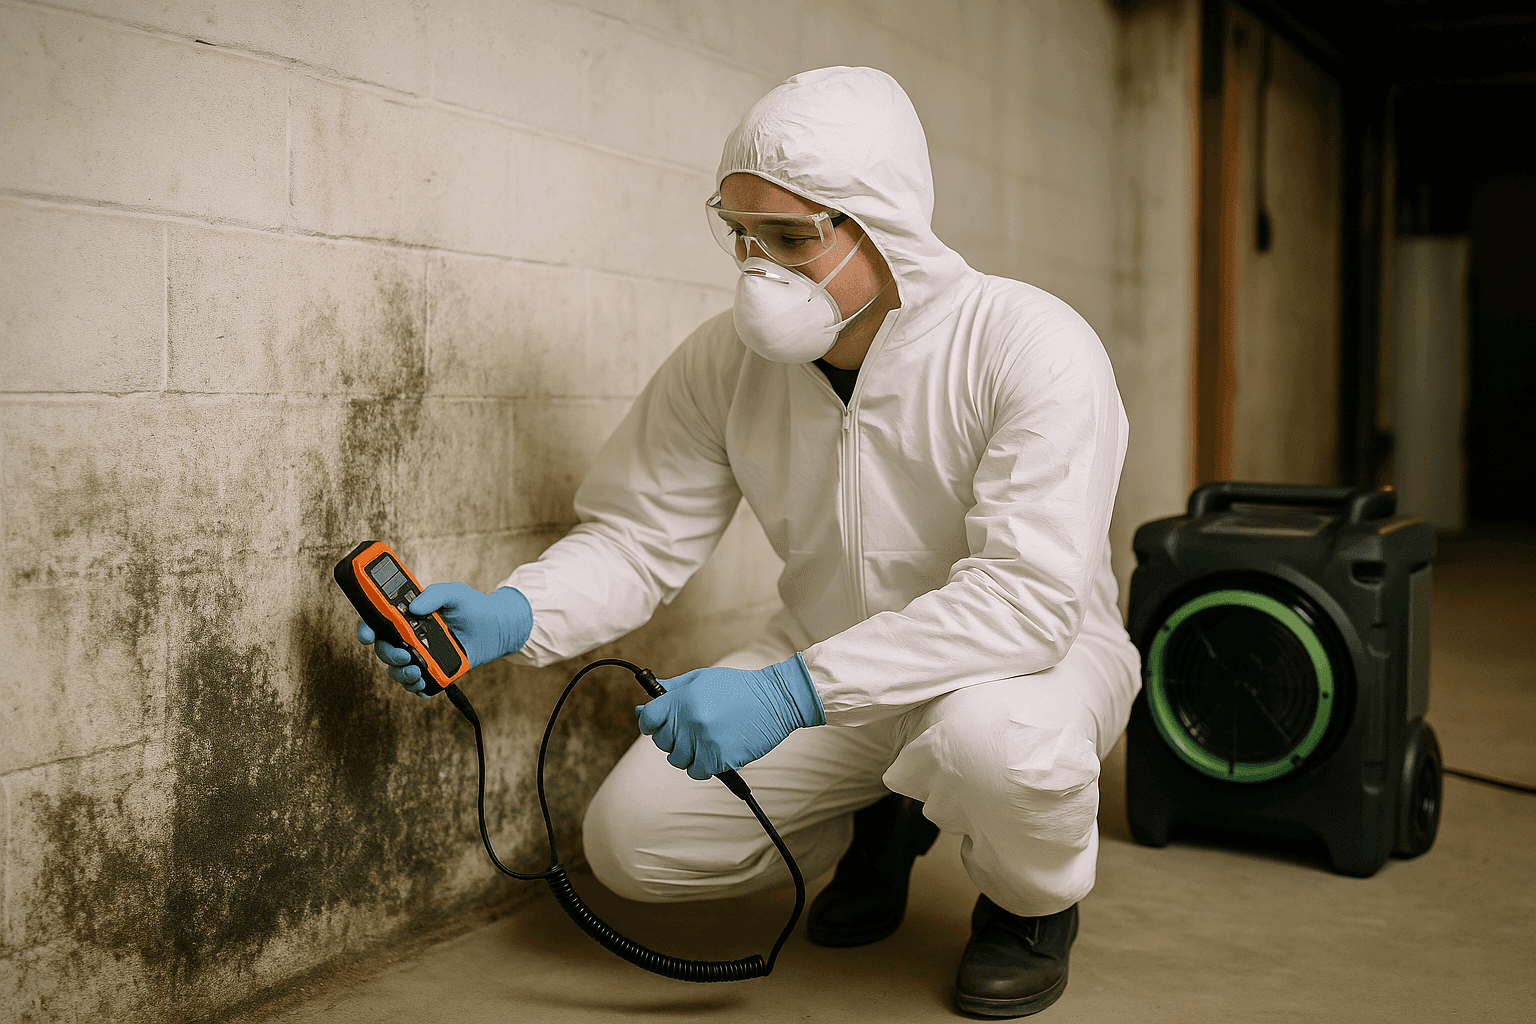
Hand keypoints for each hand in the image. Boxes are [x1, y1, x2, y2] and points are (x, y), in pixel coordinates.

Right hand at [356, 583, 531, 696]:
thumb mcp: (455, 593)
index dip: (366, 629)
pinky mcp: (434, 671)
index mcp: (408, 616)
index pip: (378, 623)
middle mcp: (410, 637)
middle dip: (388, 655)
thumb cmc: (473, 606)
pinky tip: (424, 683)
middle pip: (384, 649)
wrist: (498, 627)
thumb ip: (435, 594)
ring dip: (401, 674)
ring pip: (397, 670)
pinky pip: (417, 685)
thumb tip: (416, 607)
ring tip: (417, 672)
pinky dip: (416, 687)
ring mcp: (421, 655)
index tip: (366, 636)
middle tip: (405, 656)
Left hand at [636, 655, 824, 779]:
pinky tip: (718, 750)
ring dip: (689, 754)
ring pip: (678, 760)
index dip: (650, 724)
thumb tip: (641, 709)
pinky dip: (705, 766)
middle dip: (674, 738)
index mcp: (682, 698)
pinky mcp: (719, 758)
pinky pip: (697, 771)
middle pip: (662, 743)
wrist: (776, 699)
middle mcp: (690, 720)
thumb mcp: (701, 679)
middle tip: (694, 728)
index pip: (647, 719)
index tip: (659, 726)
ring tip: (708, 739)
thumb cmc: (737, 688)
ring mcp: (704, 741)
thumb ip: (670, 691)